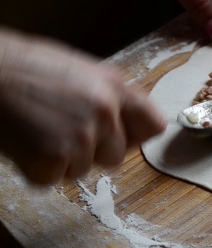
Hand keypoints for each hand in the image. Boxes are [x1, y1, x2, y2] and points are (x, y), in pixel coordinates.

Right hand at [0, 28, 166, 183]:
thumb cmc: (21, 68)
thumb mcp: (78, 70)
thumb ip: (107, 96)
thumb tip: (126, 119)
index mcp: (114, 87)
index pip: (153, 125)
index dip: (136, 136)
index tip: (122, 138)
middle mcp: (104, 110)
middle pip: (117, 155)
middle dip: (92, 152)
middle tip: (59, 129)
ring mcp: (81, 135)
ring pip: (84, 170)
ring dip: (61, 160)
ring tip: (37, 129)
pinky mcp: (54, 157)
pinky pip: (52, 179)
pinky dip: (35, 169)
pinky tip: (23, 142)